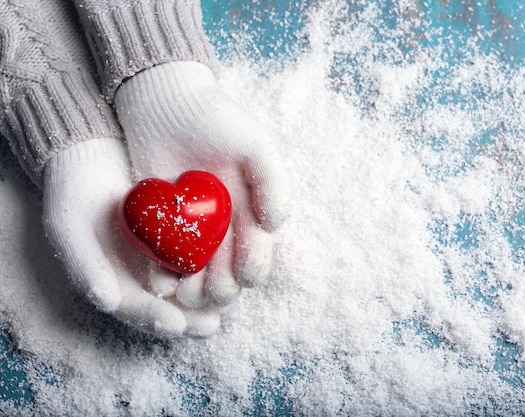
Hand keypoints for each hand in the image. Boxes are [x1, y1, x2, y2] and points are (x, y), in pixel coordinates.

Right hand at [43, 138, 220, 337]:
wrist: (92, 155)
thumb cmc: (74, 193)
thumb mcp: (69, 226)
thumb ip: (84, 264)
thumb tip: (106, 301)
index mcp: (109, 281)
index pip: (133, 308)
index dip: (153, 319)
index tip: (176, 325)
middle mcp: (136, 274)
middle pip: (165, 307)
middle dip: (189, 320)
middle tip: (211, 325)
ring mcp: (158, 256)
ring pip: (185, 286)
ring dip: (206, 299)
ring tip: (227, 305)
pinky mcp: (177, 235)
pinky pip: (196, 255)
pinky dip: (212, 265)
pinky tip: (232, 269)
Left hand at [114, 61, 289, 307]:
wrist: (164, 104)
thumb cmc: (216, 121)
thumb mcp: (254, 145)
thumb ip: (274, 183)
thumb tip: (275, 226)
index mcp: (250, 213)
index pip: (257, 252)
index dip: (253, 267)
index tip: (245, 273)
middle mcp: (224, 226)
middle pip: (227, 270)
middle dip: (224, 286)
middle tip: (214, 291)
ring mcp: (191, 229)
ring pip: (197, 272)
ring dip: (195, 289)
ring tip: (189, 293)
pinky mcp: (160, 226)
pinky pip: (163, 259)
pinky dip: (163, 275)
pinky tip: (162, 282)